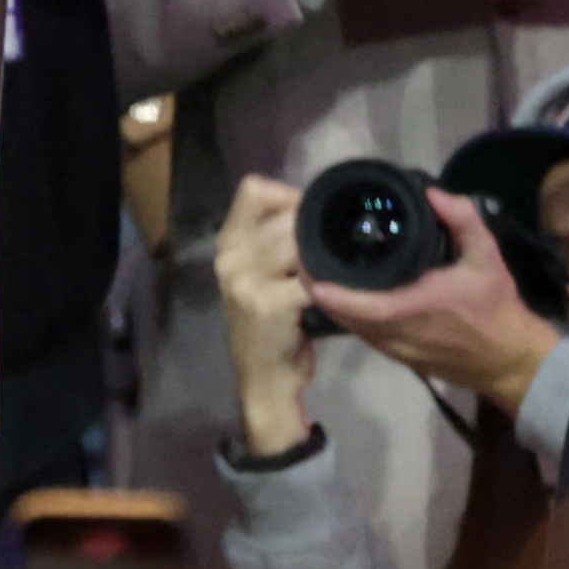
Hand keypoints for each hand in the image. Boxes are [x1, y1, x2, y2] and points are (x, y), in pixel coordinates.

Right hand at [213, 172, 319, 458]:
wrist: (262, 378)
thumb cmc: (268, 325)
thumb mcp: (259, 277)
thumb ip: (276, 245)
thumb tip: (319, 214)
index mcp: (228, 243)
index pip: (254, 189)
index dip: (289, 194)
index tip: (311, 216)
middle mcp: (230, 256)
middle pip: (285, 215)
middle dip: (316, 229)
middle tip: (337, 248)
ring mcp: (245, 280)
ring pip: (299, 244)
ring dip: (325, 255)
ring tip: (339, 269)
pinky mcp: (268, 304)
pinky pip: (310, 280)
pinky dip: (331, 285)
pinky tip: (340, 293)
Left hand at [309, 188, 568, 415]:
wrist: (512, 361)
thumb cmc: (497, 308)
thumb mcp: (488, 259)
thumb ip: (465, 222)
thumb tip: (434, 193)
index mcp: (415, 310)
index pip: (363, 306)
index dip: (332, 292)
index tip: (307, 268)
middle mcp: (399, 334)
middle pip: (344, 317)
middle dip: (319, 289)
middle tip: (303, 256)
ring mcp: (397, 350)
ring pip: (350, 328)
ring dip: (330, 304)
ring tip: (316, 270)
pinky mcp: (400, 358)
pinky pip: (363, 336)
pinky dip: (348, 316)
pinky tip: (341, 294)